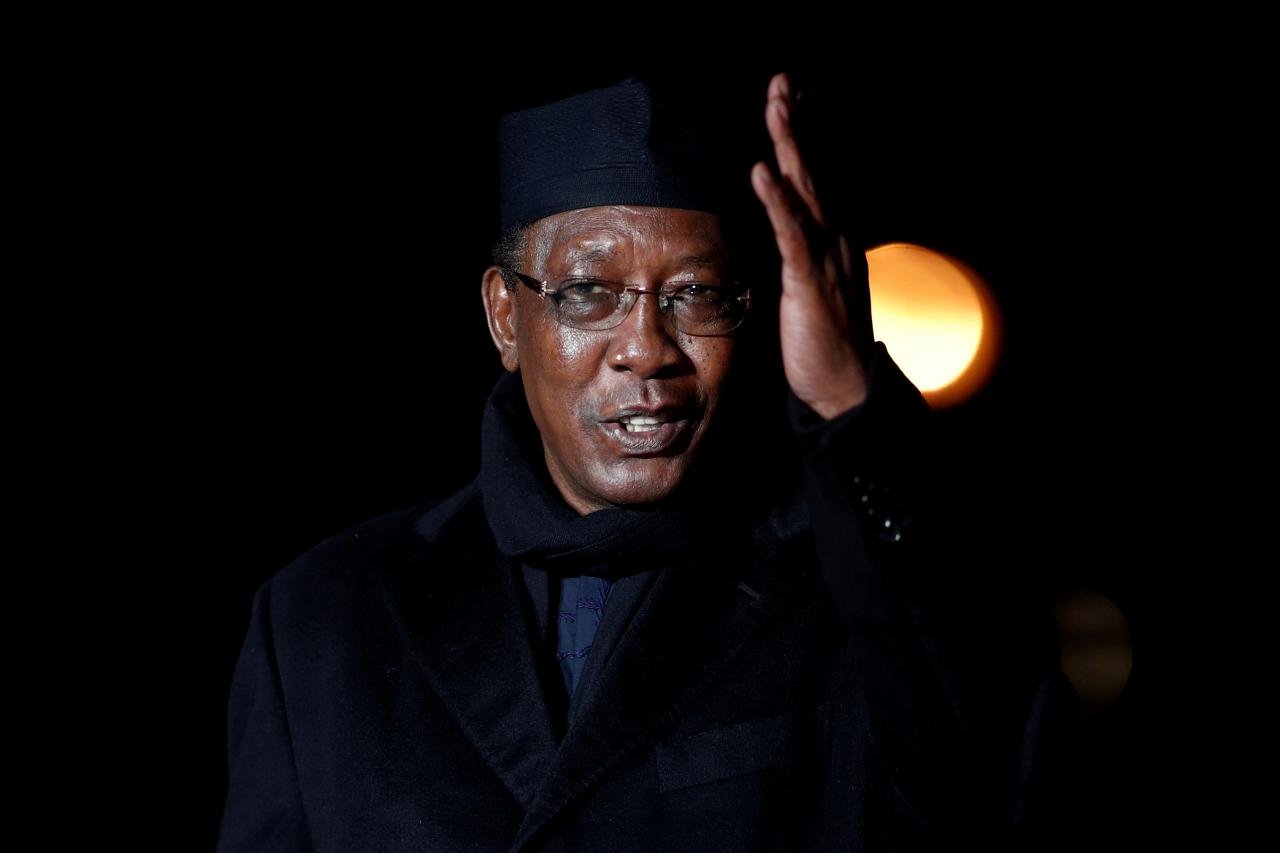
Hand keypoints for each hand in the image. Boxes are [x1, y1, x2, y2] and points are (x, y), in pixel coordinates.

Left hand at [750, 72, 874, 419]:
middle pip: (812, 171)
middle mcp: (833, 240)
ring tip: (776, 105)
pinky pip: (793, 235)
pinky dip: (779, 201)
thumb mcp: (805, 289)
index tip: (786, 100)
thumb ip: (791, 257)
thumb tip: (771, 235)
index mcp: (829, 241)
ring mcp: (825, 258)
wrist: (846, 390)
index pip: (812, 179)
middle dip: (795, 125)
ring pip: (807, 190)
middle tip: (781, 83)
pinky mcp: (810, 283)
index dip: (800, 139)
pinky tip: (763, 173)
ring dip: (791, 146)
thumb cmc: (822, 343)